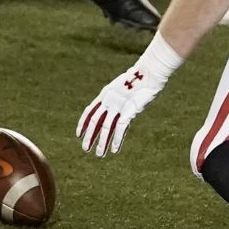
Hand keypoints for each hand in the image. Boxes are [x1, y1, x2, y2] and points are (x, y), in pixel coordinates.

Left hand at [77, 35, 182, 156]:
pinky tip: (115, 149)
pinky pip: (120, 128)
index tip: (78, 134)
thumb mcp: (124, 90)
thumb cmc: (139, 80)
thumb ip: (118, 100)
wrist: (149, 74)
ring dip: (102, 142)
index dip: (83, 123)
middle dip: (90, 136)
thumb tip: (117, 110)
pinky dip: (117, 139)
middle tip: (85, 149)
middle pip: (95, 121)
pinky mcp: (129, 110)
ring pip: (106, 127)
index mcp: (105, 94)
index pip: (89, 111)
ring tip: (99, 154)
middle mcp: (108, 100)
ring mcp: (118, 105)